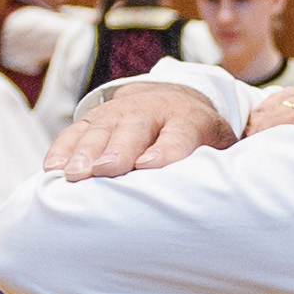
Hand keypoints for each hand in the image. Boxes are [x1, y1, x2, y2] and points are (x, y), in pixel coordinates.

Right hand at [47, 82, 232, 178]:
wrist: (175, 96)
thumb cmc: (200, 136)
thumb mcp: (220, 144)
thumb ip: (226, 164)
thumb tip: (241, 197)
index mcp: (188, 120)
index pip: (178, 135)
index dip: (164, 150)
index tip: (149, 166)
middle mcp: (151, 111)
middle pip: (133, 129)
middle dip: (117, 149)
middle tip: (104, 170)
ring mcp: (120, 112)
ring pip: (100, 129)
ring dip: (84, 152)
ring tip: (71, 175)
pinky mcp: (96, 117)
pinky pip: (75, 131)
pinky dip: (62, 149)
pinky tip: (52, 170)